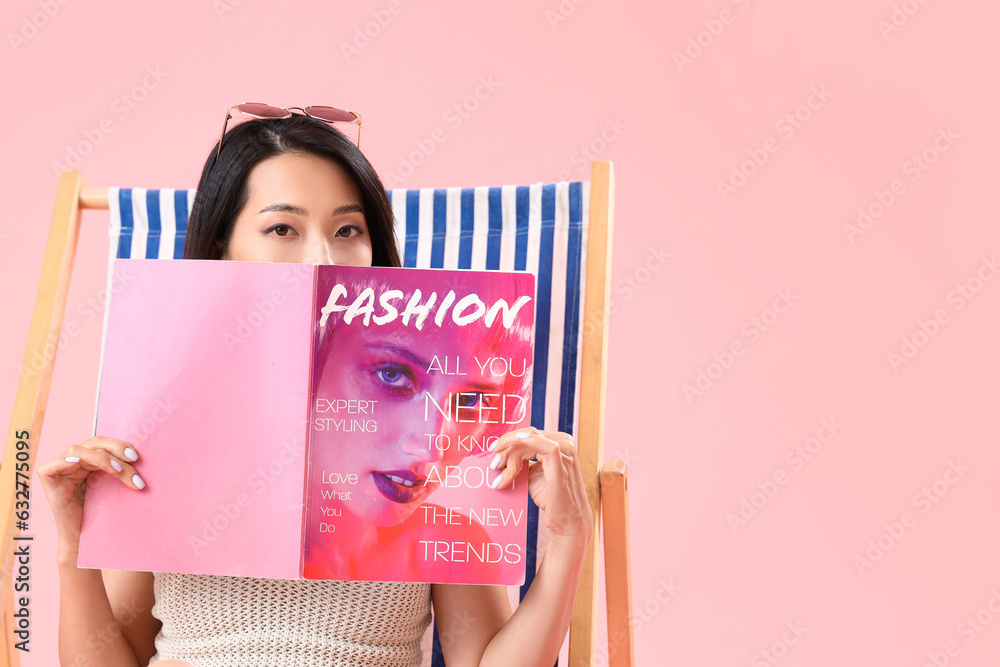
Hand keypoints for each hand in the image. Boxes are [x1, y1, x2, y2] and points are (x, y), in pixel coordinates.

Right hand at [37, 436, 144, 555]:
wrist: (87, 540)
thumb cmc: (104, 514)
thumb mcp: (115, 487)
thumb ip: (121, 470)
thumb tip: (142, 457)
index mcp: (90, 460)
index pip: (103, 443)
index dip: (119, 445)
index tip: (137, 457)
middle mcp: (74, 462)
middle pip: (93, 444)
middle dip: (115, 452)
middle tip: (134, 461)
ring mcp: (60, 471)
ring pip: (77, 451)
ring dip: (100, 458)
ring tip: (118, 471)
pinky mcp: (48, 484)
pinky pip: (49, 467)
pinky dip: (63, 462)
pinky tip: (78, 463)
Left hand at [489, 428, 592, 544]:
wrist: (568, 522)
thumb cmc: (551, 499)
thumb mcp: (533, 475)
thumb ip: (522, 462)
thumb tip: (499, 456)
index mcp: (558, 443)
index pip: (529, 434)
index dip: (509, 441)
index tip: (493, 453)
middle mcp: (565, 444)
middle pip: (527, 436)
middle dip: (506, 450)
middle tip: (494, 466)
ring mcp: (566, 454)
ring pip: (529, 442)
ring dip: (510, 457)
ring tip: (502, 479)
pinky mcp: (563, 466)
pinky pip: (547, 447)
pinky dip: (531, 441)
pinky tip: (517, 442)